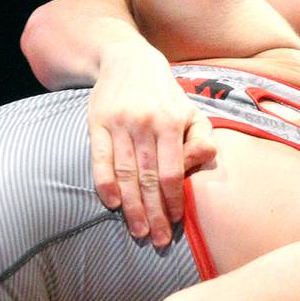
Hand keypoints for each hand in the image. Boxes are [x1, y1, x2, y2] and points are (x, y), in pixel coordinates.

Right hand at [87, 49, 217, 246]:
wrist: (127, 60)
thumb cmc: (165, 95)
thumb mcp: (191, 110)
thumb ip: (201, 136)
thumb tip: (203, 157)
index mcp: (171, 122)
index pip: (172, 172)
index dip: (174, 200)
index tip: (176, 222)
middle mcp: (144, 123)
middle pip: (148, 179)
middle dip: (154, 213)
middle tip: (157, 240)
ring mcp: (119, 124)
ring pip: (125, 174)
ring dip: (131, 207)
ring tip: (138, 230)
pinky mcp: (96, 123)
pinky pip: (99, 159)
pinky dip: (105, 183)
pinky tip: (112, 204)